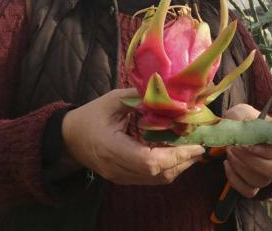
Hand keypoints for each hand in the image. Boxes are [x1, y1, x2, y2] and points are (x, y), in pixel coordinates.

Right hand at [61, 88, 204, 184]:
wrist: (70, 138)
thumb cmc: (91, 115)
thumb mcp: (113, 100)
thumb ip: (141, 98)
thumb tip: (171, 93)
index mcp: (111, 147)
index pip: (149, 161)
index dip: (175, 154)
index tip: (195, 143)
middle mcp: (117, 168)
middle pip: (158, 173)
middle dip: (184, 159)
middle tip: (201, 142)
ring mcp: (121, 177)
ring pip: (159, 179)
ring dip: (180, 164)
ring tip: (193, 146)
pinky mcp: (126, 179)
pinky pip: (153, 178)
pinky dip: (170, 166)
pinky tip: (178, 151)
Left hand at [222, 104, 271, 197]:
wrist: (232, 130)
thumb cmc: (241, 120)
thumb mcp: (241, 113)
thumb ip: (243, 120)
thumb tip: (242, 133)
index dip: (266, 150)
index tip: (248, 145)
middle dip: (253, 161)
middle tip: (235, 148)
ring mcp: (267, 175)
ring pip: (261, 181)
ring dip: (241, 167)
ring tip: (229, 151)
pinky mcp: (254, 185)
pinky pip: (248, 191)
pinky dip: (235, 180)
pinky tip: (226, 164)